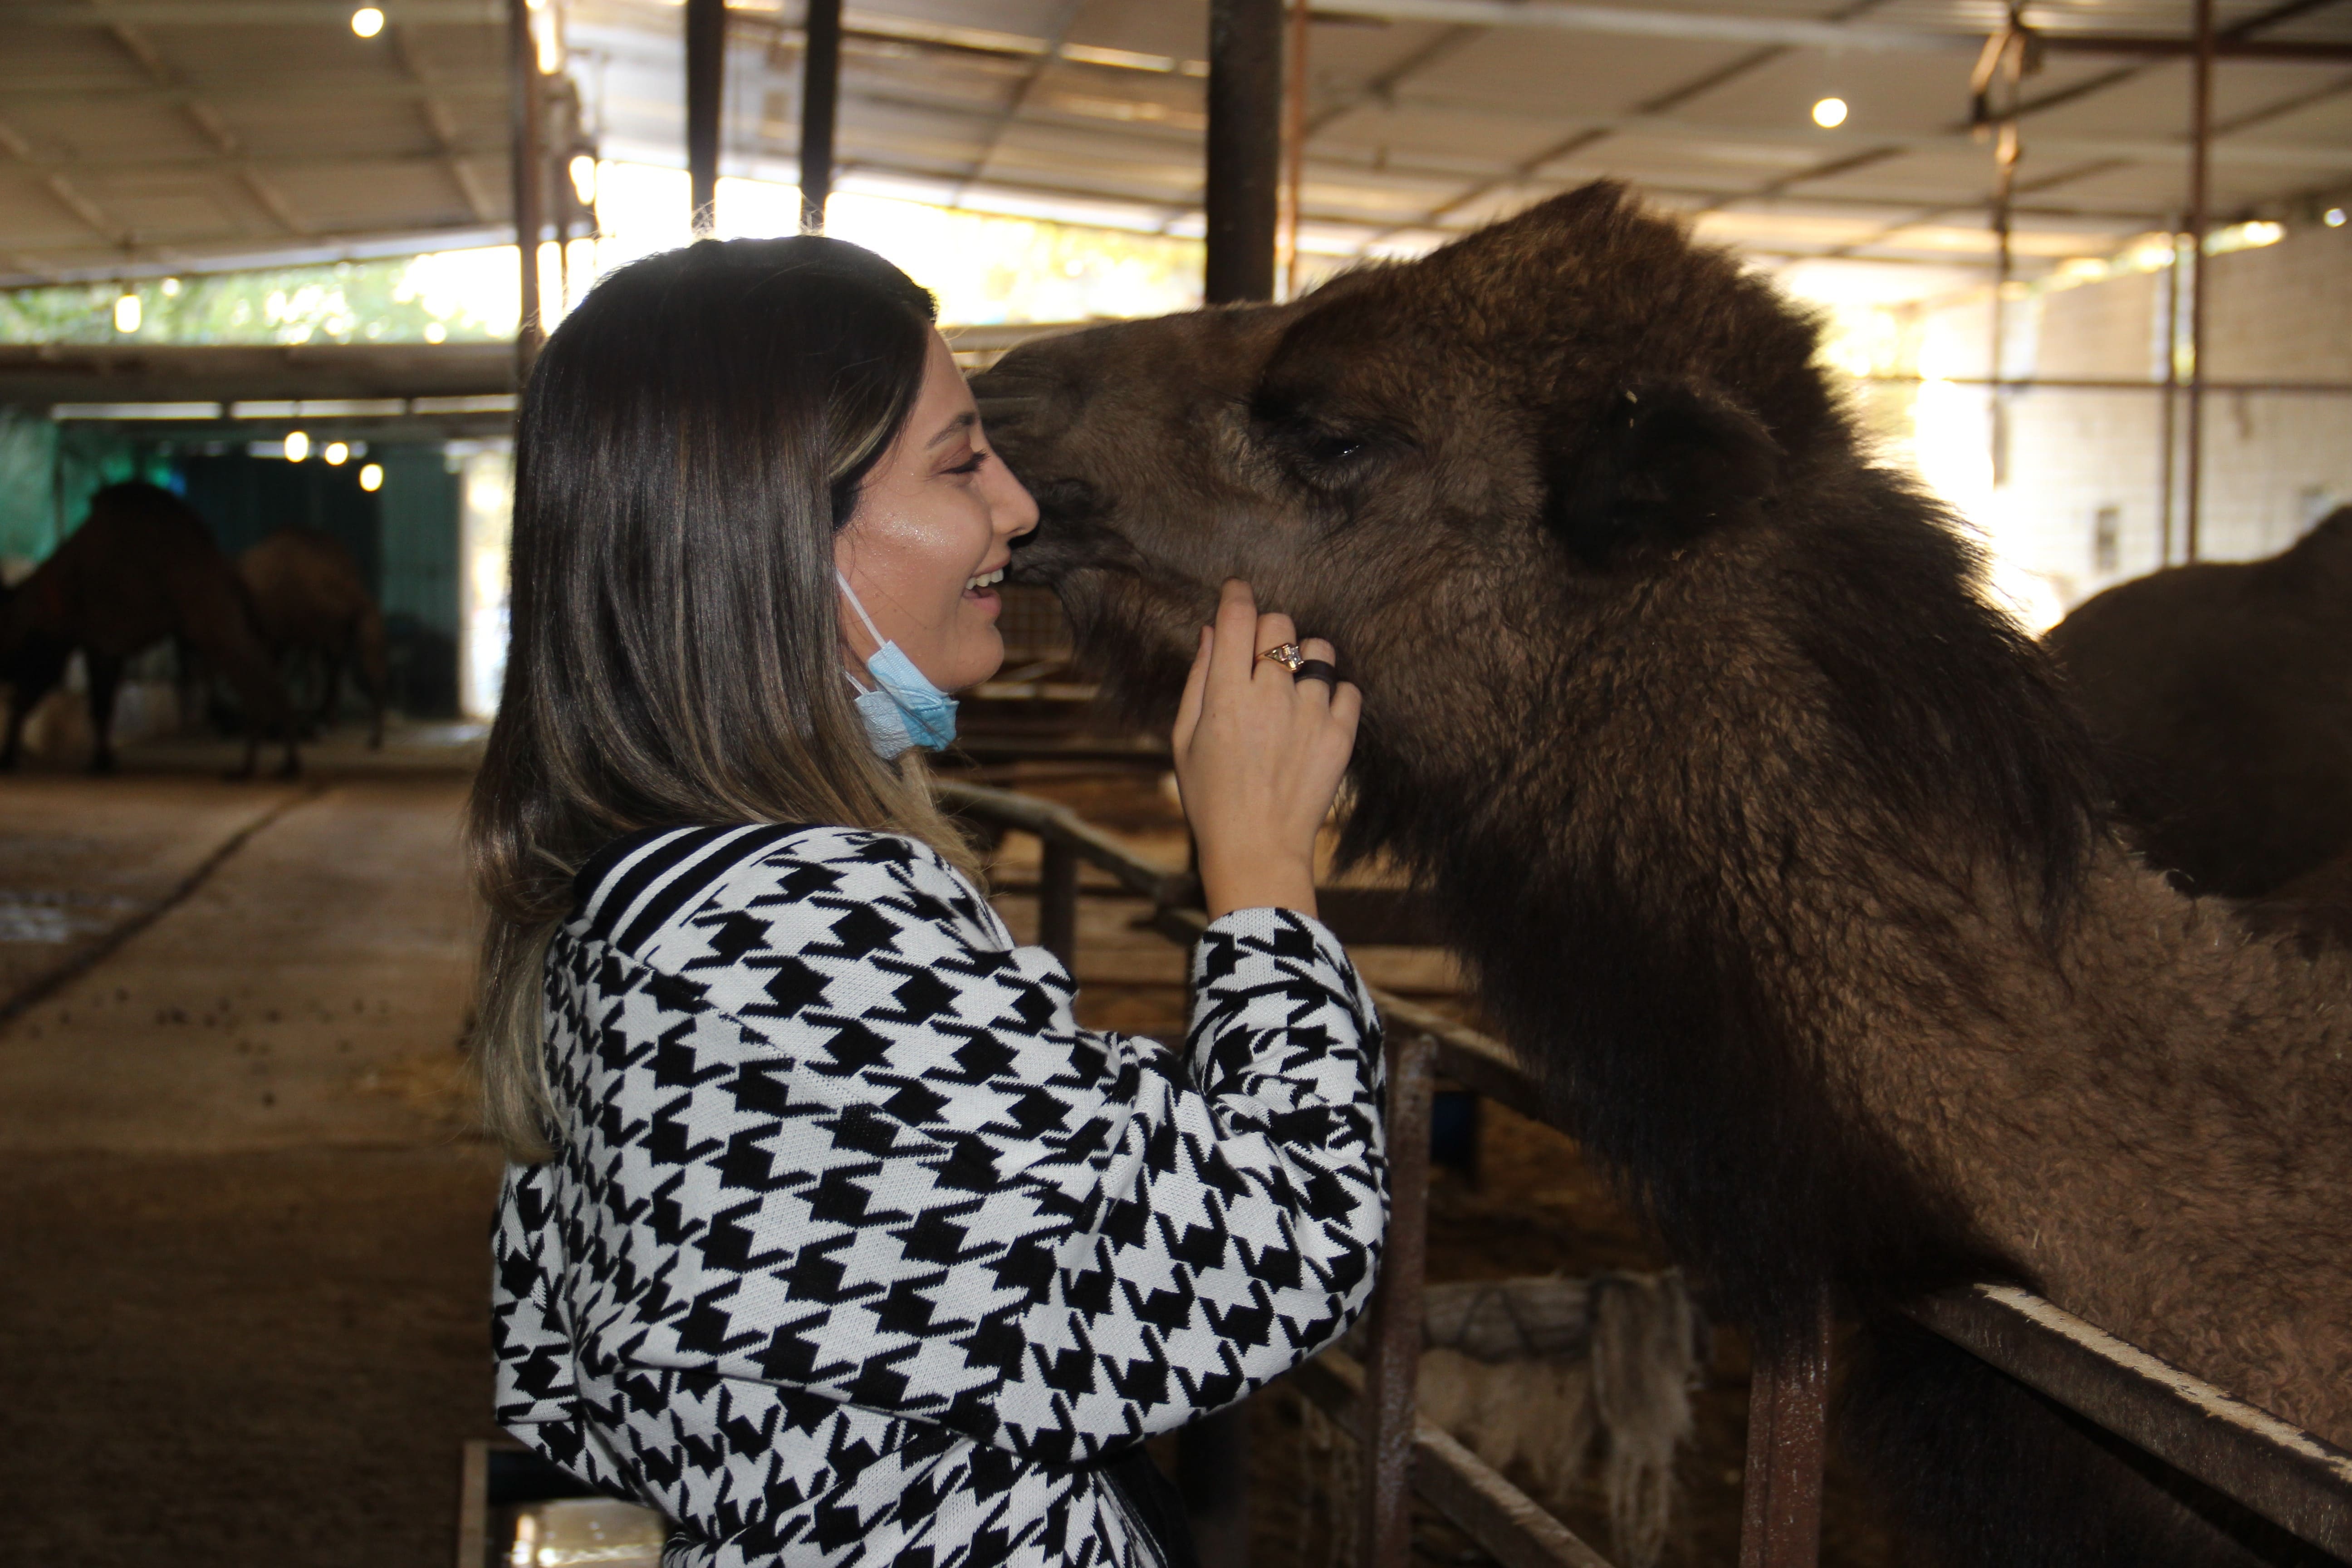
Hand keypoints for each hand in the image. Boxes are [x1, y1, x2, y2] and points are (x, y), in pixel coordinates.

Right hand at [1171, 580, 1361, 919]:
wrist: (1256, 850)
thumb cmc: (1211, 798)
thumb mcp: (1185, 739)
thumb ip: (1199, 679)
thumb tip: (1214, 630)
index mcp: (1227, 697)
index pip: (1237, 617)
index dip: (1236, 595)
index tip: (1236, 593)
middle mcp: (1271, 698)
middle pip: (1279, 623)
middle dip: (1267, 630)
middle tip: (1259, 657)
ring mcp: (1310, 715)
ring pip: (1319, 650)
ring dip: (1303, 659)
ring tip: (1291, 689)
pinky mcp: (1340, 736)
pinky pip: (1348, 689)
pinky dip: (1333, 694)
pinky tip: (1314, 716)